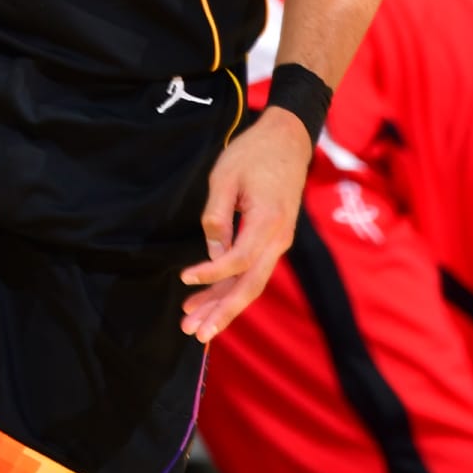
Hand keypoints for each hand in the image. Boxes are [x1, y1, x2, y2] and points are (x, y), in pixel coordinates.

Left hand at [182, 110, 310, 341]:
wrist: (289, 140)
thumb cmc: (254, 152)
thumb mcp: (225, 176)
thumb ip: (217, 216)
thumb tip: (212, 253)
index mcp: (268, 221)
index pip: (238, 260)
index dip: (211, 274)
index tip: (184, 279)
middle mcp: (279, 239)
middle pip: (250, 286)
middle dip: (221, 312)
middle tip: (195, 333)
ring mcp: (279, 243)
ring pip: (251, 284)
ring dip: (223, 307)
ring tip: (193, 326)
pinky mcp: (273, 241)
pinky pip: (252, 272)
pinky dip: (229, 288)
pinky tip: (206, 300)